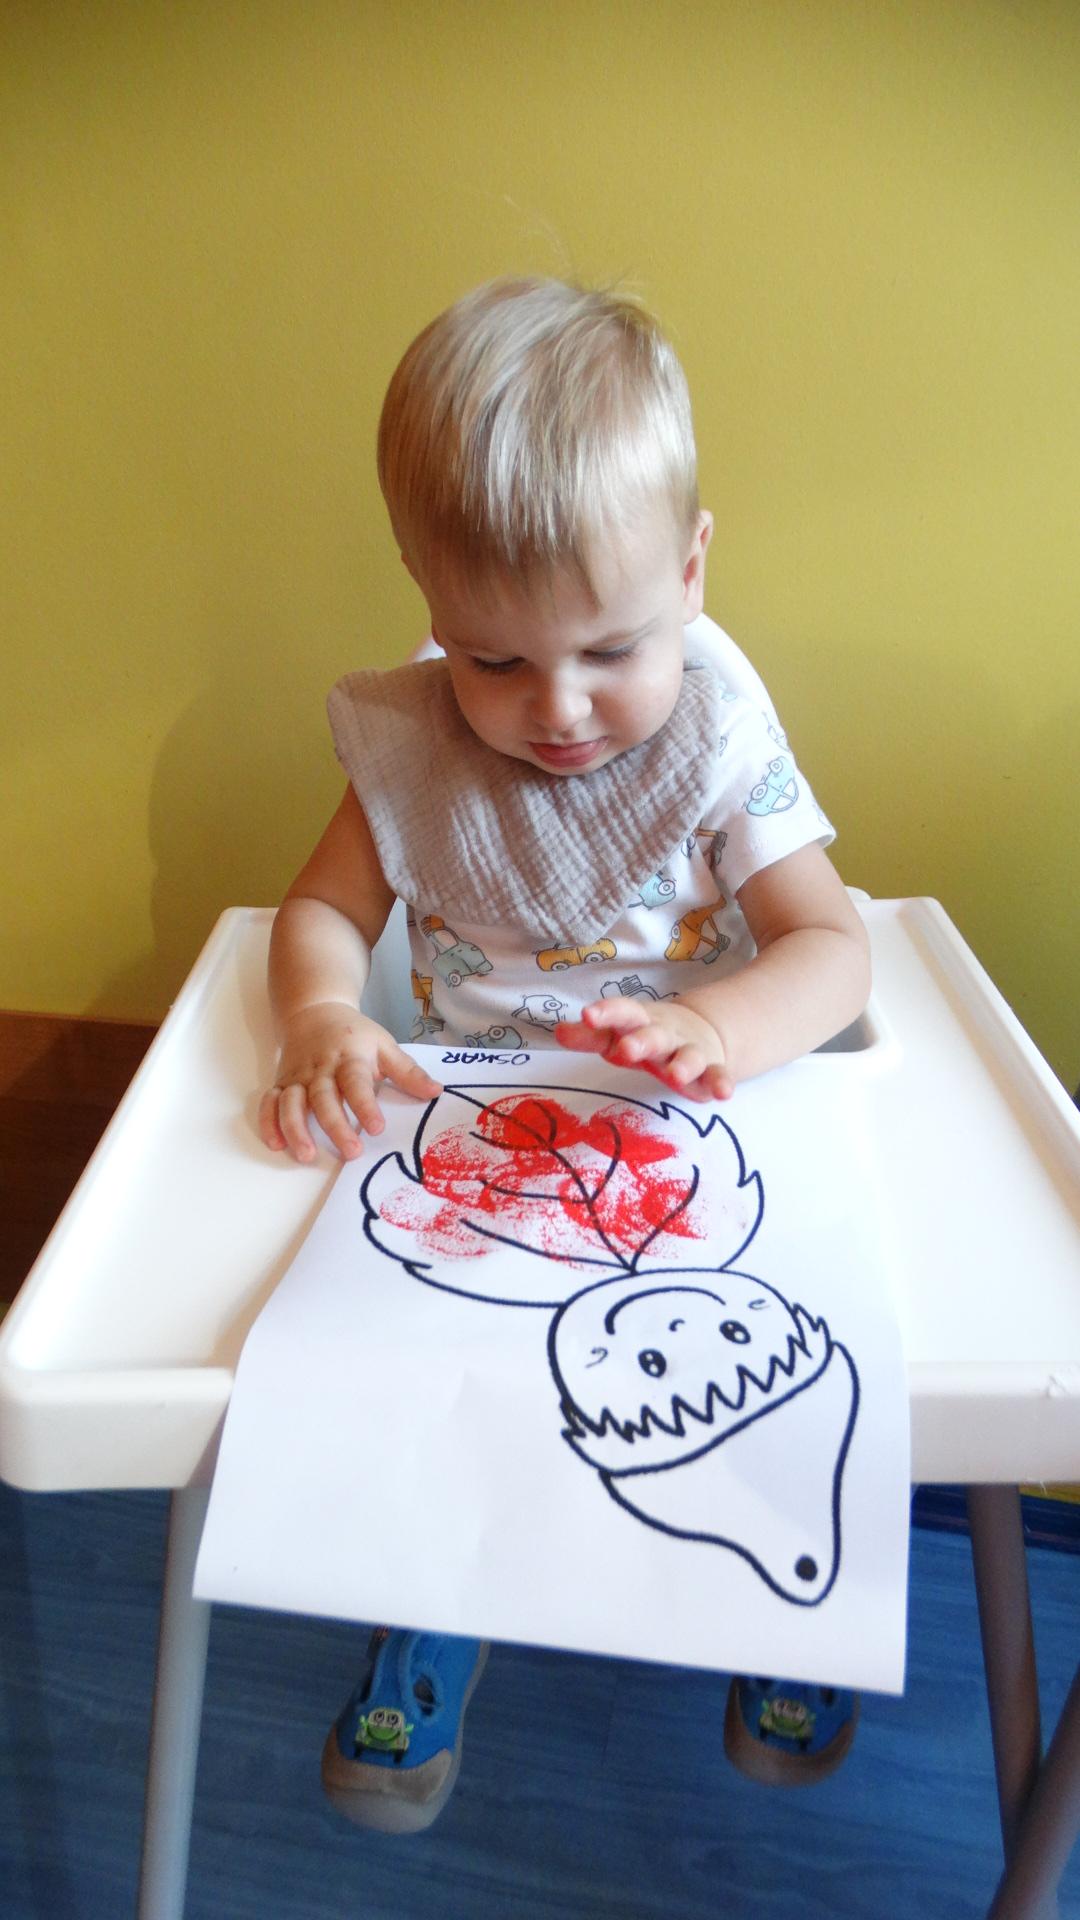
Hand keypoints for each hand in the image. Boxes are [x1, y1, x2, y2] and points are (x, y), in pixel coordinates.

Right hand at [258, 1000, 441, 1162]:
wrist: (313, 1010)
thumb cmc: (354, 1034)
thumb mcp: (384, 1045)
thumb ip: (408, 1071)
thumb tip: (436, 1092)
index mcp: (349, 1057)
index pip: (356, 1082)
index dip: (365, 1105)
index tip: (377, 1127)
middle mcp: (320, 1068)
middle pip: (323, 1097)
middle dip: (335, 1125)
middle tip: (351, 1152)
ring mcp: (298, 1076)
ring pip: (291, 1102)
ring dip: (296, 1128)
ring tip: (306, 1154)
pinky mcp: (281, 1083)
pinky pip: (269, 1102)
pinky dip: (268, 1122)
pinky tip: (276, 1144)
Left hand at [555, 995, 732, 1101]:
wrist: (702, 1032)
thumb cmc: (646, 1037)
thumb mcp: (619, 1034)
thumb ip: (590, 1036)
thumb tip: (558, 1032)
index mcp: (640, 1023)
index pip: (622, 1012)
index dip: (606, 1013)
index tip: (588, 1014)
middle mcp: (665, 1034)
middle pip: (654, 1035)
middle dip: (641, 1042)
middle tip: (626, 1050)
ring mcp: (690, 1051)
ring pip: (688, 1056)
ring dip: (683, 1065)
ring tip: (675, 1076)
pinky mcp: (711, 1071)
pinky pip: (718, 1076)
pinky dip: (722, 1083)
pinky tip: (723, 1093)